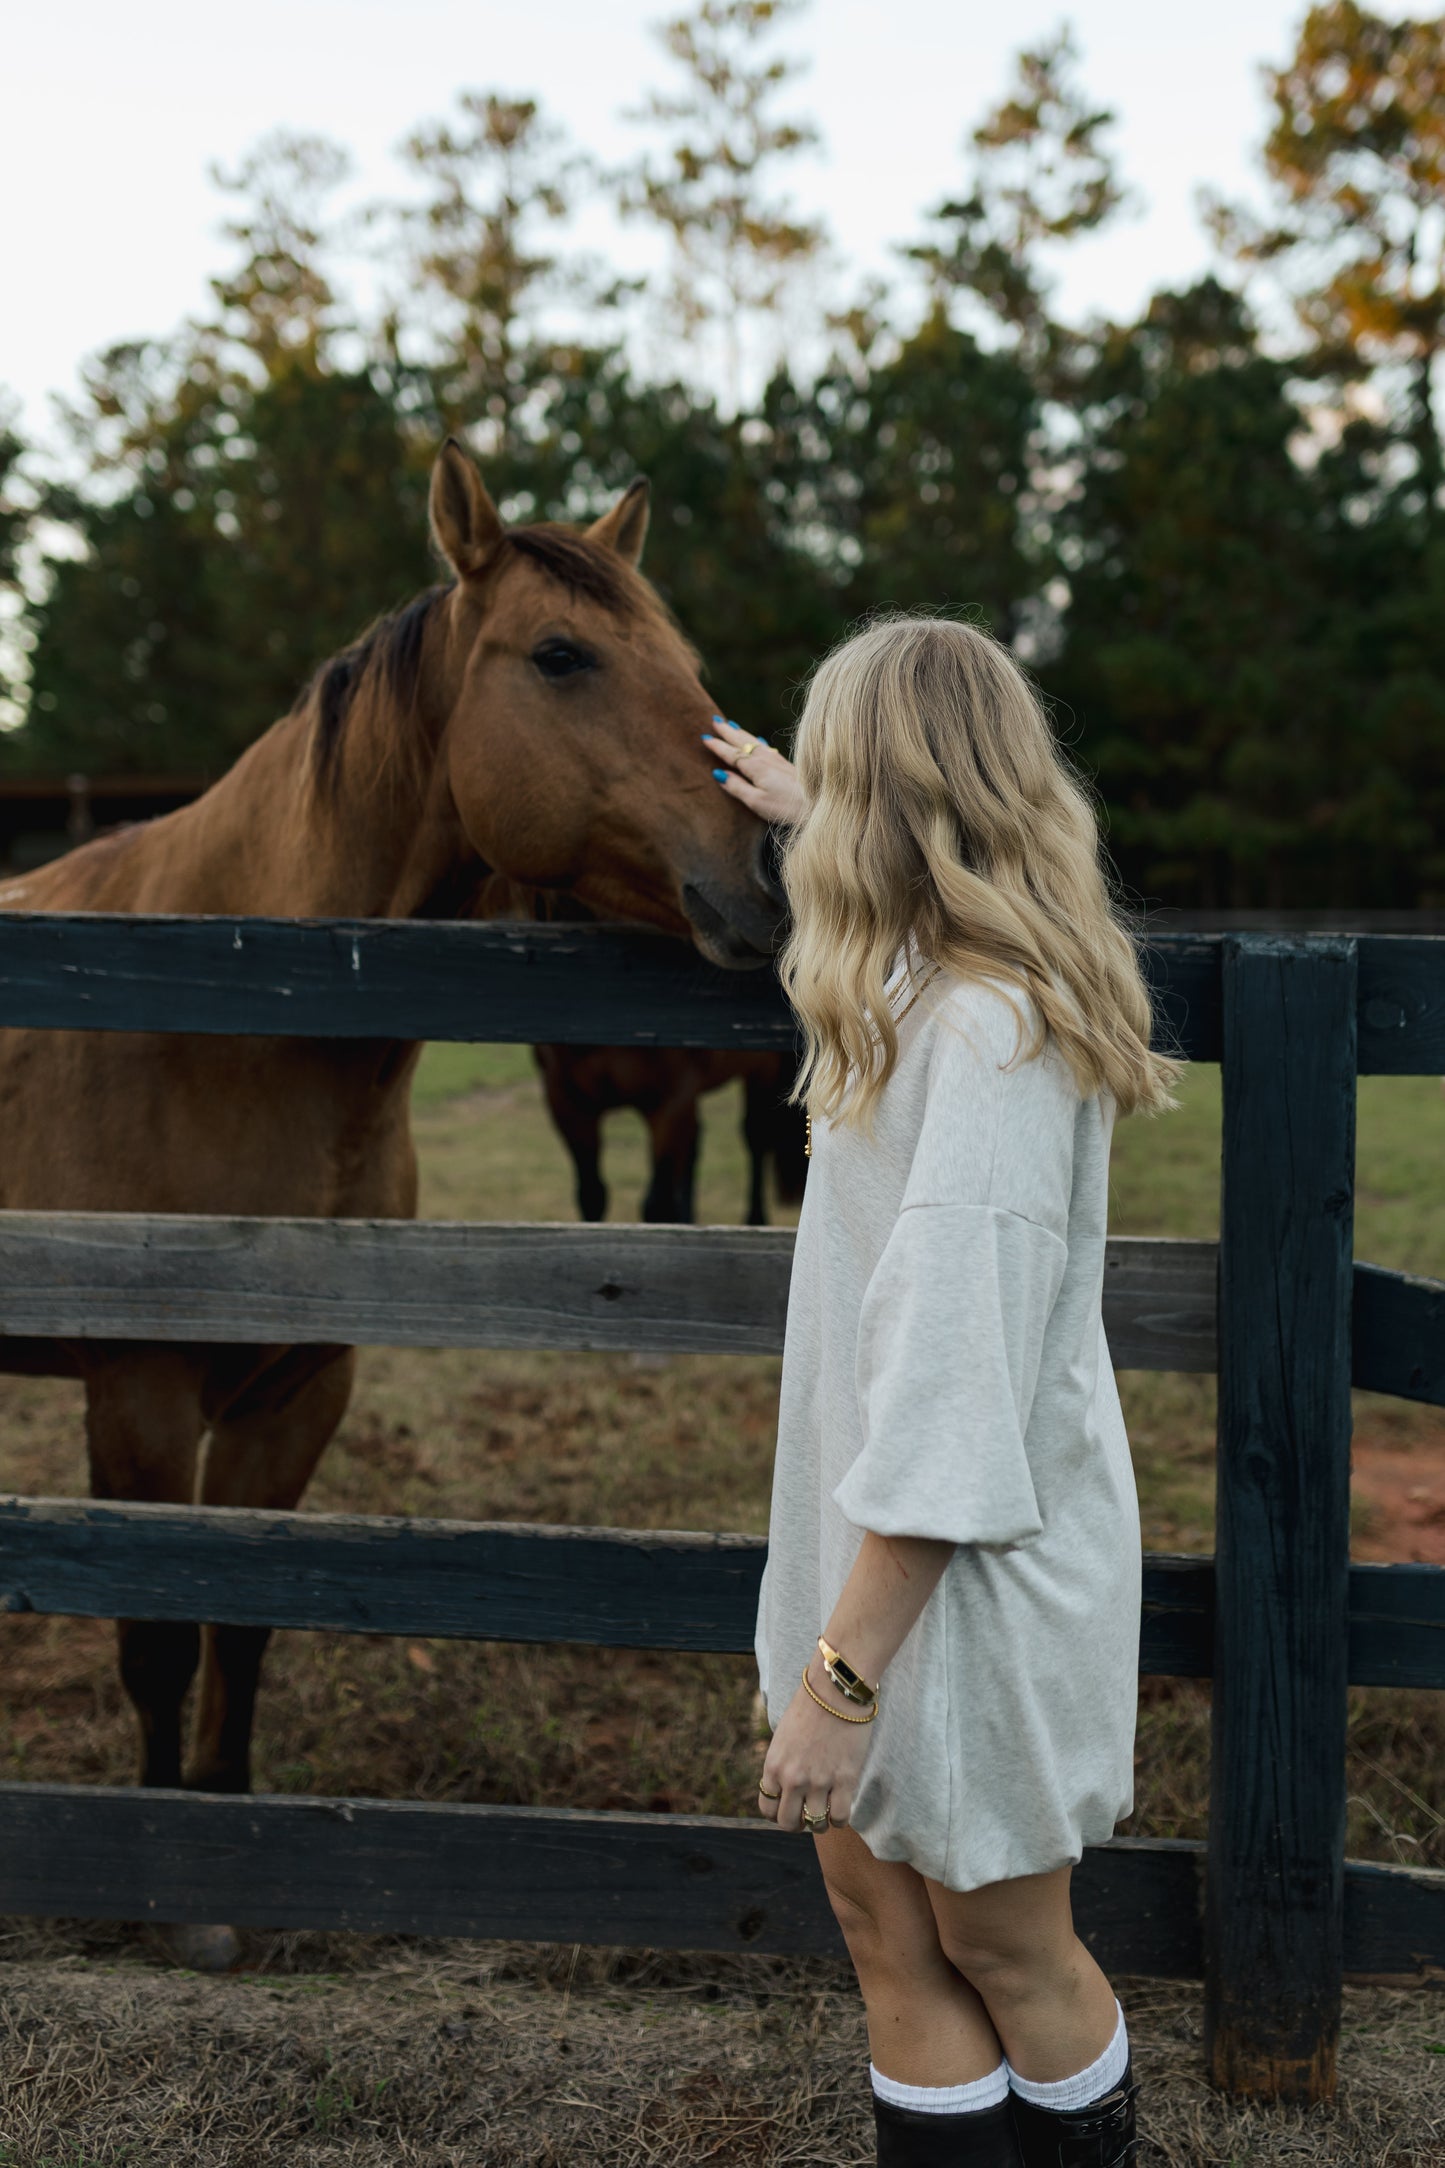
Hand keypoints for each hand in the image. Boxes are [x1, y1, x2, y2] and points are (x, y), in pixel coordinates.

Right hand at [704, 716, 807, 827]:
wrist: (818, 803)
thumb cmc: (785, 807)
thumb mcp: (756, 801)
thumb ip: (737, 787)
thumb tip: (719, 774)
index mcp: (755, 768)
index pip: (731, 754)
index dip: (718, 746)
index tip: (705, 738)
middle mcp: (765, 759)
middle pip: (742, 742)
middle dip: (727, 732)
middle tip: (714, 720)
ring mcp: (777, 760)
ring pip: (754, 741)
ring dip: (740, 733)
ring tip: (731, 724)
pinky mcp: (786, 765)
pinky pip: (765, 747)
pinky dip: (756, 740)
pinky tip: (757, 740)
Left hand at [757, 1659, 874, 1832]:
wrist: (835, 1691)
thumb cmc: (809, 1709)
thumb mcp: (782, 1738)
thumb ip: (781, 1764)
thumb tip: (784, 1789)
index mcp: (773, 1766)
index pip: (767, 1808)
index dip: (778, 1814)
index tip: (788, 1809)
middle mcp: (792, 1778)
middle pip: (788, 1822)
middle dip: (797, 1824)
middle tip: (806, 1816)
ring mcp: (819, 1780)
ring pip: (816, 1824)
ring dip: (820, 1823)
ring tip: (825, 1813)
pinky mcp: (845, 1779)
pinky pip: (839, 1817)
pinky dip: (839, 1820)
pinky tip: (840, 1810)